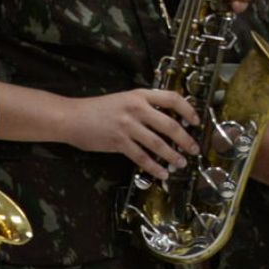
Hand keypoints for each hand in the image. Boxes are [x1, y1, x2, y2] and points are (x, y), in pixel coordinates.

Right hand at [78, 88, 202, 173]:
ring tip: (181, 163)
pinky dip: (154, 166)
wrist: (72, 117)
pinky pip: (141, 157)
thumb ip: (143, 106)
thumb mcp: (123, 99)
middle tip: (194, 149)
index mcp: (139, 95)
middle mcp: (136, 108)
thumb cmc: (97, 109)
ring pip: (158, 143)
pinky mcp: (118, 142)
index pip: (172, 98)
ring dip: (172, 155)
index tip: (196, 121)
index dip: (188, 109)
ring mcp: (127, 125)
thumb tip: (166, 120)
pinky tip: (161, 173)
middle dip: (185, 139)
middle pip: (170, 124)